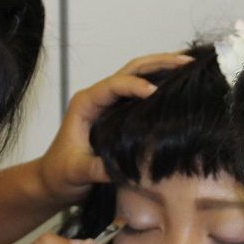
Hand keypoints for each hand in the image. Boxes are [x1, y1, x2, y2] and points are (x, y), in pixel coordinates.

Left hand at [36, 52, 192, 204]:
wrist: (53, 181)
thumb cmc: (60, 174)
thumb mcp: (76, 172)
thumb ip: (96, 169)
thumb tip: (124, 168)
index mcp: (85, 103)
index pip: (113, 85)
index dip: (135, 85)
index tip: (155, 92)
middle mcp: (98, 98)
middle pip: (131, 70)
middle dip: (159, 63)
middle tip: (187, 62)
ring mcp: (110, 104)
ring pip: (139, 76)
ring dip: (164, 68)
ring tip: (190, 65)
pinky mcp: (119, 114)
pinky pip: (142, 93)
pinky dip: (161, 84)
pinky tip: (180, 84)